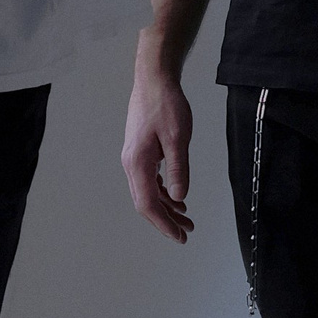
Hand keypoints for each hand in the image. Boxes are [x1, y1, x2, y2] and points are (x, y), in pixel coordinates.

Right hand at [122, 37, 195, 243]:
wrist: (153, 80)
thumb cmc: (165, 104)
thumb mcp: (178, 138)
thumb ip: (179, 169)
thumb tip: (180, 197)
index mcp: (138, 163)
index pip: (148, 204)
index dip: (163, 224)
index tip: (179, 236)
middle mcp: (131, 164)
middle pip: (145, 202)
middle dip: (165, 221)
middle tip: (186, 233)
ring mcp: (134, 158)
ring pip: (148, 192)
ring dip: (166, 208)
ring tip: (186, 219)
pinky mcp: (140, 152)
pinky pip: (149, 180)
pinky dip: (163, 192)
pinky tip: (177, 197)